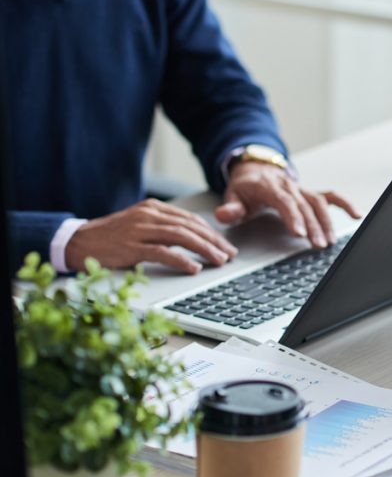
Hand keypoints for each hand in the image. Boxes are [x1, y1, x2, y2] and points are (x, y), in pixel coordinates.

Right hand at [65, 199, 237, 273]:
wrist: (77, 241)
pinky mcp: (131, 247)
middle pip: (190, 227)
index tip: (226, 245)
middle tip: (230, 254)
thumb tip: (196, 237)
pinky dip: (181, 260)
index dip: (212, 232)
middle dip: (214, 241)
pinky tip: (194, 268)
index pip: (190, 219)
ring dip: (204, 250)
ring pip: (181, 237)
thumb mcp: (140, 224)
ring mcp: (140, 230)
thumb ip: (165, 227)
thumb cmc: (111, 237)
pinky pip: (162, 252)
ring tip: (219, 260)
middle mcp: (149, 216)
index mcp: (153, 208)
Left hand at [215, 162, 359, 248]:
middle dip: (313, 226)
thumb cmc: (246, 188)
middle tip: (317, 245)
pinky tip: (356, 215)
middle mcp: (290, 186)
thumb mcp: (233, 196)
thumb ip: (230, 207)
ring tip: (329, 242)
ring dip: (326, 223)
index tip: (299, 233)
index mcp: (270, 186)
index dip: (293, 217)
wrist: (256, 170)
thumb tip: (224, 214)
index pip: (284, 201)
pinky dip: (345, 205)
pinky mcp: (311, 193)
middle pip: (305, 206)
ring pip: (319, 204)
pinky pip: (331, 197)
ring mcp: (302, 189)